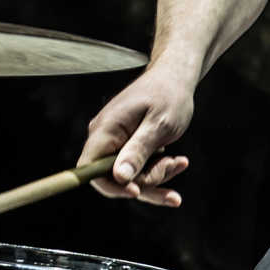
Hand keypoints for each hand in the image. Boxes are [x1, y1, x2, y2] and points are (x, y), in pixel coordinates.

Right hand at [78, 66, 193, 206]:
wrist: (176, 78)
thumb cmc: (169, 95)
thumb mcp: (159, 124)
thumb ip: (139, 150)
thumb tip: (120, 177)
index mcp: (106, 128)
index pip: (90, 169)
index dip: (110, 186)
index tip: (137, 191)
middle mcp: (105, 137)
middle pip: (114, 177)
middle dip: (146, 179)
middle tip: (173, 164)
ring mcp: (115, 142)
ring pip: (130, 176)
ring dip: (157, 174)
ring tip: (180, 161)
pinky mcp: (127, 146)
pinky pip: (138, 167)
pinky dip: (158, 169)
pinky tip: (178, 162)